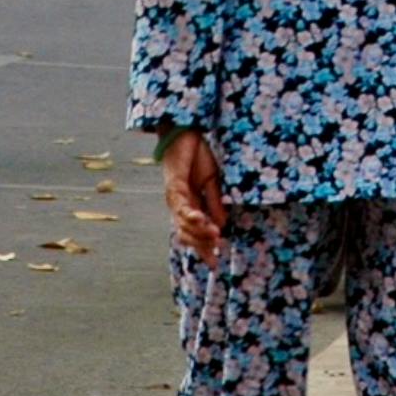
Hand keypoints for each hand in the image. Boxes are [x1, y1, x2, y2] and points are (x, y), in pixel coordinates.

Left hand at [161, 128, 226, 262]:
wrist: (187, 132)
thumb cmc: (197, 155)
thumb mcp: (213, 181)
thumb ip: (215, 203)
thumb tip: (222, 225)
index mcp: (191, 205)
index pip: (195, 232)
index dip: (204, 248)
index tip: (216, 262)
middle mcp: (180, 205)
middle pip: (187, 234)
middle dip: (202, 245)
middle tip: (216, 252)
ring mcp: (174, 198)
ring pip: (183, 224)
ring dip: (199, 231)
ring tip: (215, 236)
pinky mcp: (173, 186)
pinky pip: (181, 206)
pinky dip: (191, 215)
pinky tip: (200, 220)